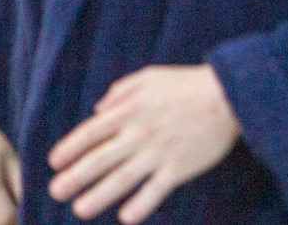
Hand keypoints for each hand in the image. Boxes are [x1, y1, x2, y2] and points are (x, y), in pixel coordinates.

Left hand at [48, 64, 239, 223]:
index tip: (56, 162)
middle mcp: (139, 133)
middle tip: (57, 191)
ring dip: (97, 196)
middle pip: (98, 160)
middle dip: (73, 178)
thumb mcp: (151, 76)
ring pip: (121, 179)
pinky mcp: (180, 166)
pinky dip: (141, 204)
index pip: (90, 133)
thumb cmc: (189, 83)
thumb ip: (121, 90)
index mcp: (130, 110)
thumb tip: (98, 109)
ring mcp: (159, 152)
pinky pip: (156, 190)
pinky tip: (127, 216)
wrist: (232, 93)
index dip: (69, 149)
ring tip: (80, 210)